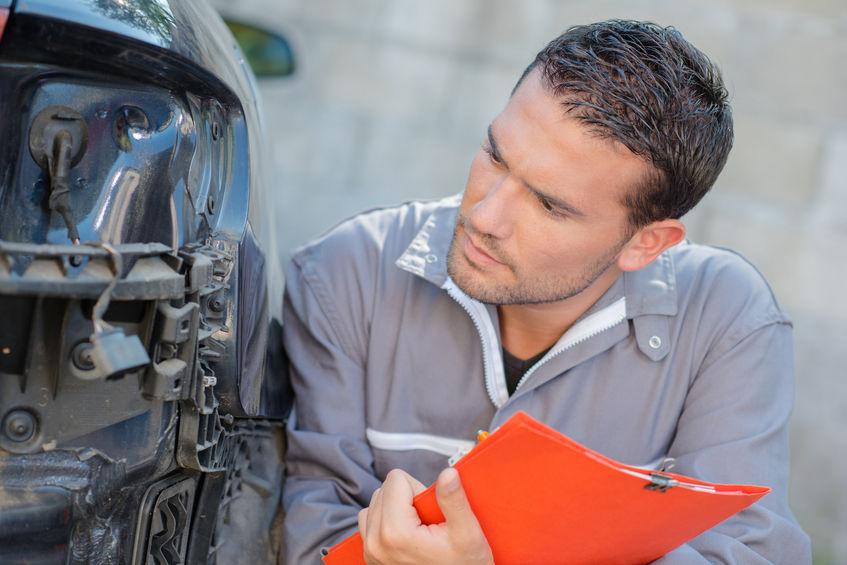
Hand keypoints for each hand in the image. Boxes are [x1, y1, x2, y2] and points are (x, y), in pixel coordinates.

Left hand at [357, 467, 493, 564]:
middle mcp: (375, 542)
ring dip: (395, 508)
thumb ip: (454, 500)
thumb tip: (447, 473)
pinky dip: (386, 521)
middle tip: (428, 523)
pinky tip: (407, 536)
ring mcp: (370, 552)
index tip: (432, 512)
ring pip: (375, 503)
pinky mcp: (370, 557)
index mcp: (395, 532)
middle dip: (407, 498)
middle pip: (384, 489)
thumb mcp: (468, 534)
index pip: (396, 479)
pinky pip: (369, 521)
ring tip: (418, 530)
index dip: (418, 489)